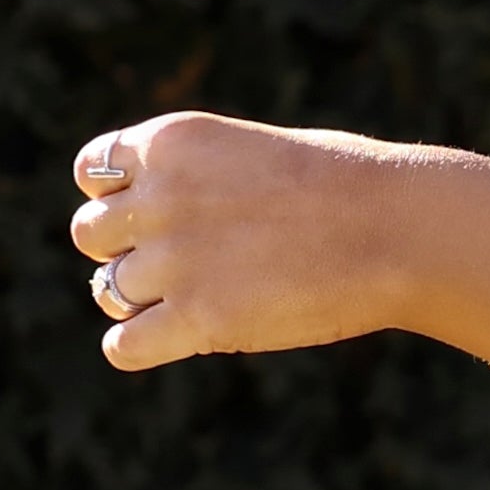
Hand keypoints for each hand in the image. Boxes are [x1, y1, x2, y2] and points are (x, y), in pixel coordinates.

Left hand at [68, 111, 403, 373]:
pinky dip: (138, 347)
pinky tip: (174, 338)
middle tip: (176, 265)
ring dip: (139, 301)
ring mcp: (175, 260)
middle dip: (124, 251)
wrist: (400, 230)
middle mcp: (160, 197)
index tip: (152, 216)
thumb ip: (195, 178)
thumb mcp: (254, 151)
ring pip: (107, 292)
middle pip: (89, 235)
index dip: (116, 198)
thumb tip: (155, 225)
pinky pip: (123, 347)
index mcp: (172, 141)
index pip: (91, 171)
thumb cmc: (348, 186)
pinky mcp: (199, 319)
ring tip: (192, 300)